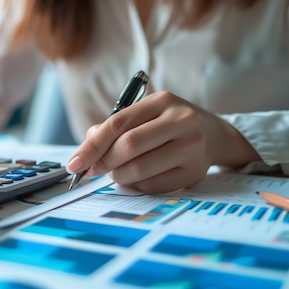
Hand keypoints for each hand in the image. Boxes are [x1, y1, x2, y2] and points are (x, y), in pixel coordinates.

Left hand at [66, 91, 260, 193]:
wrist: (214, 135)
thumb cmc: (167, 125)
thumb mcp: (144, 115)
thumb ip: (112, 128)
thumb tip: (86, 150)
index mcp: (162, 101)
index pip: (118, 123)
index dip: (92, 146)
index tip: (74, 163)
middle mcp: (181, 120)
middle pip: (129, 146)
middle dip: (104, 162)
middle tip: (94, 170)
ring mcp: (192, 147)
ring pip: (140, 169)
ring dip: (119, 176)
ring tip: (116, 173)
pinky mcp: (195, 172)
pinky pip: (153, 186)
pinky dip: (136, 187)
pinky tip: (136, 180)